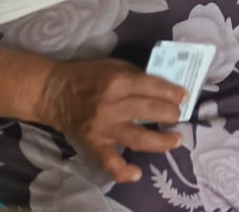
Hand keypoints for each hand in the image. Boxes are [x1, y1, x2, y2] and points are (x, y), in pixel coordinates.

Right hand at [35, 59, 184, 183]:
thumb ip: (138, 77)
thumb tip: (165, 89)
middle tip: (178, 115)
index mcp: (118, 82)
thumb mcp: (115, 66)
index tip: (185, 96)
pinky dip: (123, 171)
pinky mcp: (93, 144)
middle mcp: (112, 106)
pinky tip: (138, 173)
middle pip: (150, 111)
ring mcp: (103, 128)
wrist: (53, 92)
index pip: (154, 87)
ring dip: (161, 141)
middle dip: (171, 114)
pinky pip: (109, 162)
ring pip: (138, 138)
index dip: (173, 92)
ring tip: (176, 141)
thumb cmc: (88, 76)